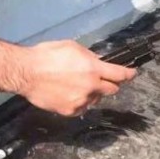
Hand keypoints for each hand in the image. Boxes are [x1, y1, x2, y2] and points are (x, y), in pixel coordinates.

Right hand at [19, 39, 135, 115]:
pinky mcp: (69, 111)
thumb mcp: (73, 48)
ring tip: (75, 84)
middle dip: (109, 83)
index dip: (129, 74)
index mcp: (93, 68)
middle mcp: (90, 86)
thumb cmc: (48, 55)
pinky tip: (67, 93)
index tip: (133, 74)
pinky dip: (79, 101)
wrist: (27, 72)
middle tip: (101, 78)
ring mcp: (80, 100)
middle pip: (111, 89)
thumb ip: (90, 57)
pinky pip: (82, 107)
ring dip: (92, 92)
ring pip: (95, 98)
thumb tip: (98, 62)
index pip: (119, 74)